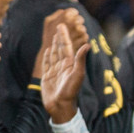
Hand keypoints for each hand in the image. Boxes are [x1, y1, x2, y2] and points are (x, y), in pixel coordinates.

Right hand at [39, 8, 89, 123]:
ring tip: (54, 36)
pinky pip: (47, 64)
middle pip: (60, 49)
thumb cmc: (70, 92)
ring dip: (54, 45)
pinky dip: (47, 56)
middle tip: (59, 26)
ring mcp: (54, 71)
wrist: (60, 106)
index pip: (66, 47)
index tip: (62, 26)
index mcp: (70, 64)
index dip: (64, 36)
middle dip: (60, 38)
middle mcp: (63, 66)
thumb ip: (81, 60)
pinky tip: (48, 50)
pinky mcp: (47, 77)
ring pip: (54, 55)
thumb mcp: (77, 75)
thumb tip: (87, 45)